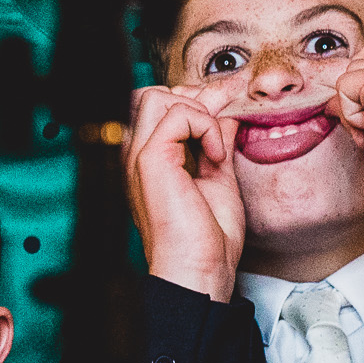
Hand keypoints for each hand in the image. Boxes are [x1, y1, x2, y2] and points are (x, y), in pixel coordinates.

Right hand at [125, 83, 247, 300]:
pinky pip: (178, 114)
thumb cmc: (207, 237)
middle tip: (219, 129)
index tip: (225, 119)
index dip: (195, 103)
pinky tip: (215, 157)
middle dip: (193, 100)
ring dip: (198, 112)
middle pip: (153, 93)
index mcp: (149, 159)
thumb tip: (227, 111)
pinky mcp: (150, 160)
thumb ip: (217, 141)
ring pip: (157, 95)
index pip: (160, 104)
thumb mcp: (218, 176)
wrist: (201, 269)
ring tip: (215, 147)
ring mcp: (138, 155)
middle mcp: (136, 154)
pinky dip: (205, 127)